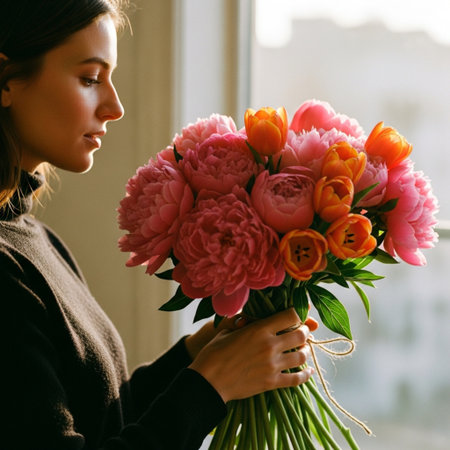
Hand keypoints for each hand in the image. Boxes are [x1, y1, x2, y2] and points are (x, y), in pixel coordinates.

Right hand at [188, 308, 313, 402]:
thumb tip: (250, 319)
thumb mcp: (228, 331)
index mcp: (260, 329)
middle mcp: (270, 345)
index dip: (297, 313)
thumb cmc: (214, 353)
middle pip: (300, 334)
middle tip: (303, 330)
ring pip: (301, 356)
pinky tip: (308, 371)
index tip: (297, 314)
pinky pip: (296, 379)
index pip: (290, 316)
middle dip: (304, 330)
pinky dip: (305, 374)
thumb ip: (244, 324)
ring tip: (304, 348)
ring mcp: (273, 365)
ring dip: (305, 350)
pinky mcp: (272, 382)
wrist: (209, 382)